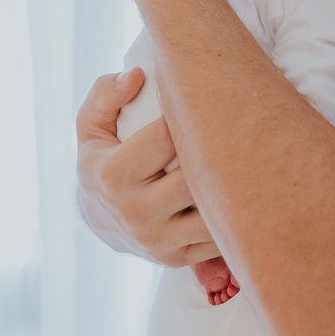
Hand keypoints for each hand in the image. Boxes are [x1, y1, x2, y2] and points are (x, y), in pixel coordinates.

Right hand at [75, 69, 224, 267]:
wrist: (100, 217)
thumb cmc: (103, 157)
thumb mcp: (91, 125)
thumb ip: (106, 94)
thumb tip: (136, 76)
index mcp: (112, 175)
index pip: (165, 139)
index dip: (190, 114)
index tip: (203, 102)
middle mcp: (135, 213)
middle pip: (195, 176)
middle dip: (218, 149)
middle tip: (236, 125)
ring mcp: (157, 241)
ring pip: (213, 211)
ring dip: (231, 184)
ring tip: (243, 156)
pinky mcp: (176, 259)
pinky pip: (217, 238)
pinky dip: (231, 214)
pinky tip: (238, 189)